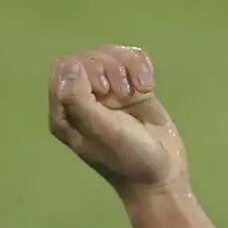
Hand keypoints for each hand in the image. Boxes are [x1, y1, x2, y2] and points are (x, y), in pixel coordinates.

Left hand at [48, 46, 188, 196]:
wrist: (163, 174)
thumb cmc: (128, 159)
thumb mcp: (102, 132)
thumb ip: (79, 100)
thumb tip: (71, 65)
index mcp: (65, 110)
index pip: (65, 68)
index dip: (87, 71)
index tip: (105, 94)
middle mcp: (84, 98)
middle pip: (89, 57)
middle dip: (110, 68)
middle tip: (124, 94)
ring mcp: (109, 93)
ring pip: (111, 54)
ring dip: (128, 66)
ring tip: (140, 91)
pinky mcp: (133, 89)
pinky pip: (133, 59)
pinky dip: (142, 67)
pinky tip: (148, 86)